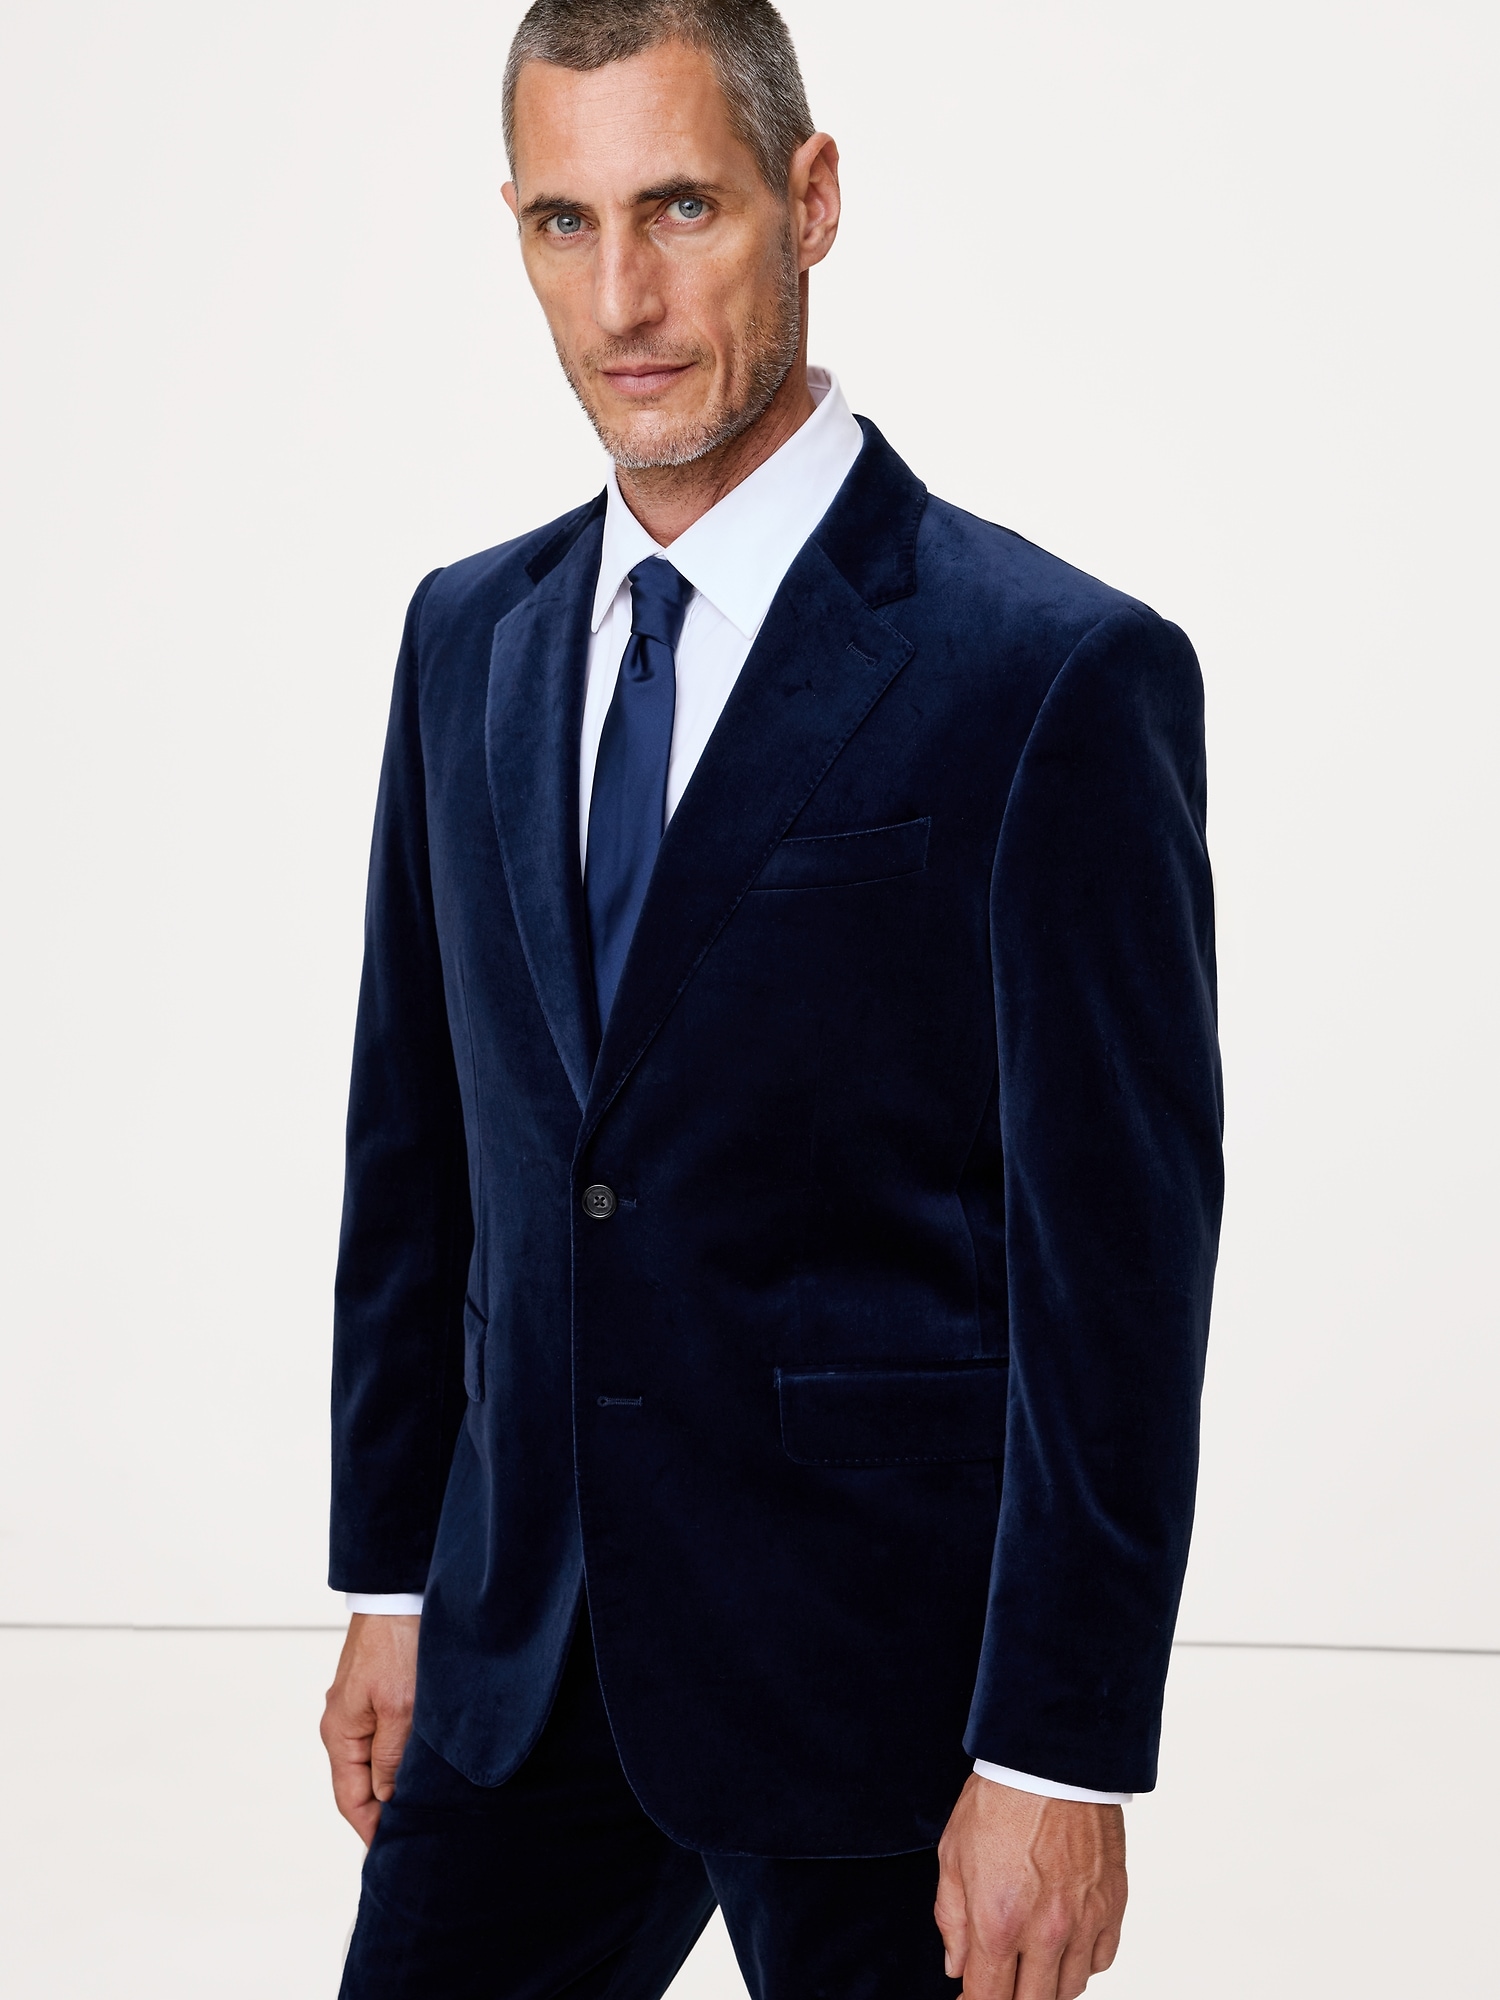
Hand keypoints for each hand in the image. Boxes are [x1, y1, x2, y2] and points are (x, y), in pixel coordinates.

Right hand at [319, 1613, 420, 1845]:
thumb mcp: (400, 1708)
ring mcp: (355, 1708)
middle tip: (410, 1837)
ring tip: (417, 1808)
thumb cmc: (397, 1644)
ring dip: (389, 1783)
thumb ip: (391, 1757)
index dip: (370, 1829)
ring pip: (370, 1760)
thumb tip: (385, 1799)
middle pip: (357, 1782)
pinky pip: (378, 1738)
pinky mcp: (371, 1693)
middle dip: (380, 1811)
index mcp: (340, 1732)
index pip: (350, 1799)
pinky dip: (394, 1758)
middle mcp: (341, 1723)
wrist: (399, 1593)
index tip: (389, 1854)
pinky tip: (414, 1766)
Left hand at [935, 1775, 1126, 1998]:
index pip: (988, 1999)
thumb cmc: (999, 1799)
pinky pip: (1101, 1960)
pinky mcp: (1113, 1905)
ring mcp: (1084, 1921)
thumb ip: (951, 1919)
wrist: (1051, 1759)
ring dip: (1047, 1986)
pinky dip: (1083, 1963)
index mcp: (998, 1921)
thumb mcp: (951, 1855)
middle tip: (1001, 1981)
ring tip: (1031, 1964)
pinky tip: (1065, 1947)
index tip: (969, 1997)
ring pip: (1070, 1989)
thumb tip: (957, 1967)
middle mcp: (1045, 1932)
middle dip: (1012, 1999)